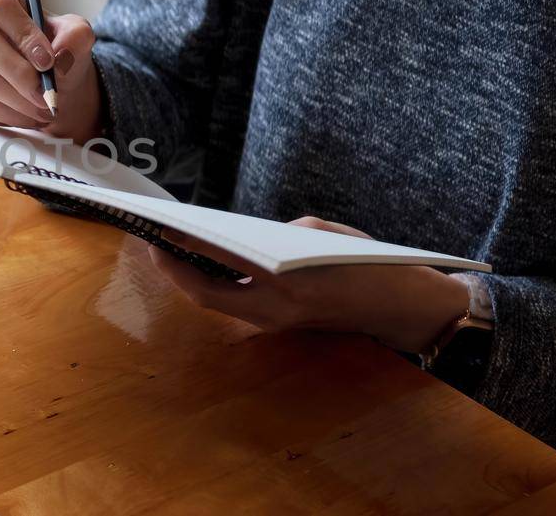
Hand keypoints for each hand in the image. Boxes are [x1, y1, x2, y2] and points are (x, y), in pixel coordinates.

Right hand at [0, 0, 101, 140]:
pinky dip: (10, 115)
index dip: (23, 32)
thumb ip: (75, 36)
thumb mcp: (74, 36)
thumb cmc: (54, 51)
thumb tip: (61, 54)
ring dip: (18, 97)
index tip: (47, 60)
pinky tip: (30, 115)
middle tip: (46, 92)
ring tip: (44, 106)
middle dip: (20, 72)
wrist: (48, 83)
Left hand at [149, 216, 470, 352]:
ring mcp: (275, 323)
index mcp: (285, 282)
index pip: (218, 266)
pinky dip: (215, 285)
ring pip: (218, 304)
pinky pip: (235, 307)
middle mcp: (274, 310)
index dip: (183, 250)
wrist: (401, 308)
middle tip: (154, 242)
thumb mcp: (323, 234)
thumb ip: (279, 233)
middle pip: (205, 295)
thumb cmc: (368, 264)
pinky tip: (205, 263)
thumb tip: (243, 237)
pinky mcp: (279, 325)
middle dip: (175, 269)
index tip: (159, 230)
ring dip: (192, 279)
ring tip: (172, 250)